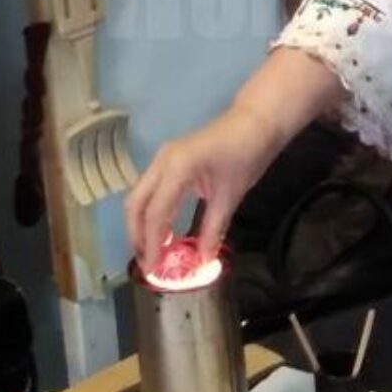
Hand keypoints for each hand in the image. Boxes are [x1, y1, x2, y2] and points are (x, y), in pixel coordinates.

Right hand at [124, 104, 285, 270]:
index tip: (154, 270)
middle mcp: (162, 161)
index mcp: (177, 168)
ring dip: (142, 225)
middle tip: (149, 263)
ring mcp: (162, 159)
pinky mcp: (167, 161)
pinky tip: (163, 232)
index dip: (153, 244)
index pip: (156, 213)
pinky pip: (150, 190)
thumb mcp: (230, 196)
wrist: (255, 121)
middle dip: (138, 236)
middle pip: (136, 204)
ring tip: (154, 252)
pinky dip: (151, 213)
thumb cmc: (246, 155)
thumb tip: (201, 261)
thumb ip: (213, 229)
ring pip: (139, 197)